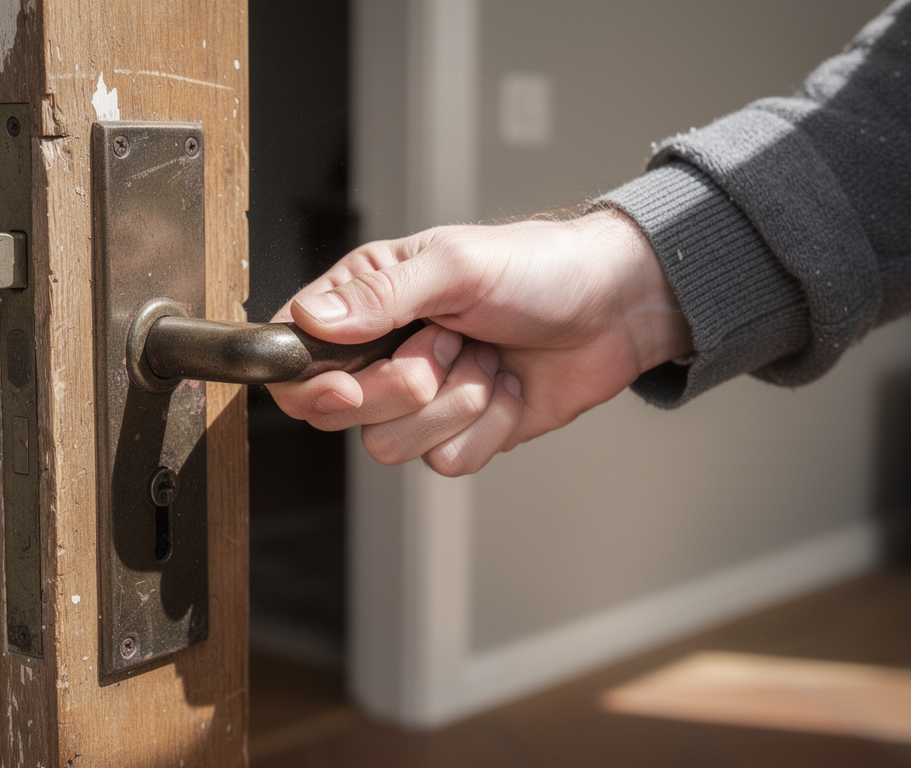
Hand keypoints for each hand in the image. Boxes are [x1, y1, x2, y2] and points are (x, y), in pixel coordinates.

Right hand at [267, 209, 691, 475]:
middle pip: (340, 413)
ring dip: (456, 403)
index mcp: (365, 301)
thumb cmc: (539, 267)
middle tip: (450, 343)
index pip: (295, 357)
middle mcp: (383, 352)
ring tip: (487, 358)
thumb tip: (311, 319)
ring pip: (392, 445)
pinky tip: (508, 386)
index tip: (347, 386)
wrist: (616, 307)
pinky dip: (488, 425)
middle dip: (404, 386)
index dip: (310, 384)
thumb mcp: (456, 266)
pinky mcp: (459, 431)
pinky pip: (446, 460)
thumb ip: (380, 296)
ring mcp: (421, 398)